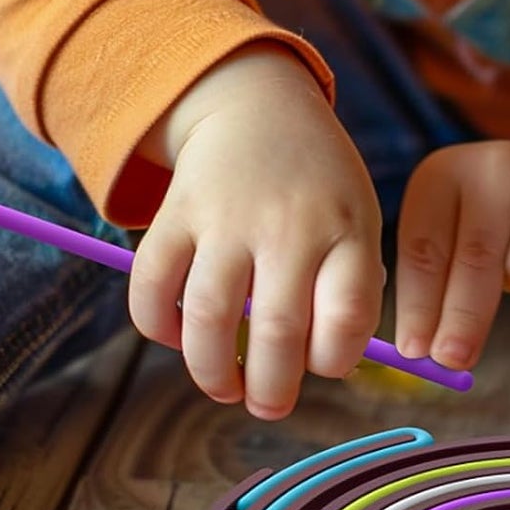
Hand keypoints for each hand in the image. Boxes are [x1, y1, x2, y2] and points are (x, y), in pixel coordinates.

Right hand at [128, 46, 383, 418]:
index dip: (334, 361)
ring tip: (224, 387)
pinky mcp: (176, 212)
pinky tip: (177, 337)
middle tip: (268, 404)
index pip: (347, 317)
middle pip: (278, 331)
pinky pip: (152, 286)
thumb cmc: (317, 184)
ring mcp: (228, 217)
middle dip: (271, 390)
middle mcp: (289, 224)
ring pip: (210, 319)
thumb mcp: (356, 219)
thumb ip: (351, 288)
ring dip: (212, 373)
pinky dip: (158, 327)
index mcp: (345, 228)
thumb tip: (327, 372)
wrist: (258, 106)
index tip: (322, 365)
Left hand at [394, 141, 509, 370]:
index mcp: (445, 174)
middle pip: (475, 256)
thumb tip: (418, 350)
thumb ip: (434, 288)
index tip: (414, 351)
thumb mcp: (453, 237)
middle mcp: (494, 167)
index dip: (418, 304)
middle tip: (453, 360)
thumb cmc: (496, 227)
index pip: (425, 246)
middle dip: (462, 318)